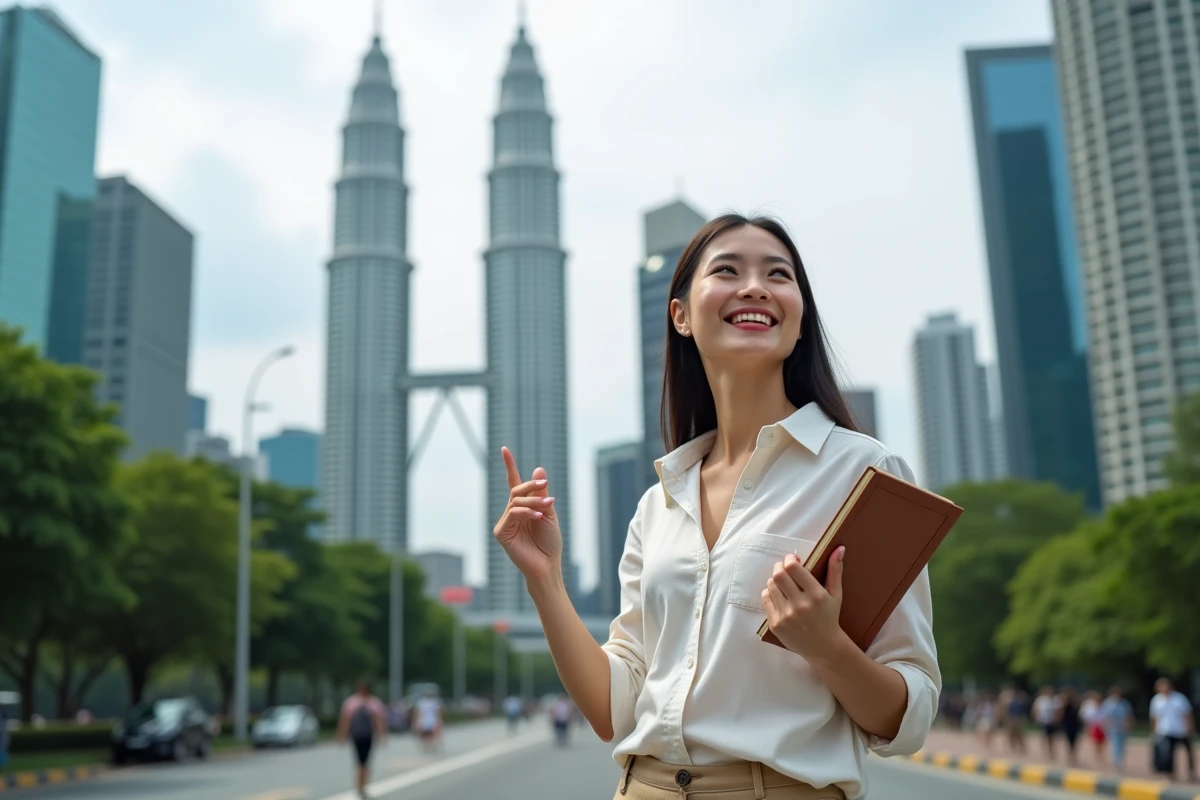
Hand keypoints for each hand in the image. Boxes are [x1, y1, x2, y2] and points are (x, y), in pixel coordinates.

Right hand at [493, 446, 562, 582]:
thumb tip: (538, 469)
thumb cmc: (549, 543)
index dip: (509, 466)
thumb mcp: (548, 513)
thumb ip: (541, 493)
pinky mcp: (501, 532)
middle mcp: (511, 513)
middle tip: (545, 486)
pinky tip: (538, 516)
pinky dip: (527, 512)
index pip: (514, 483)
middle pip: (517, 491)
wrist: (548, 565)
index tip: (504, 449)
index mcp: (522, 508)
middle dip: (531, 486)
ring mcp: (505, 522)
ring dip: (534, 501)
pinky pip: (512, 513)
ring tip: (548, 506)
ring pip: (516, 501)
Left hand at [761, 547, 848, 662]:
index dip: (790, 559)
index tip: (792, 559)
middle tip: (784, 568)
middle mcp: (800, 605)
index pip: (793, 568)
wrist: (824, 647)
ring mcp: (786, 616)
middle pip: (778, 575)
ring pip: (770, 586)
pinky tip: (779, 596)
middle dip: (779, 567)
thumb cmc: (830, 617)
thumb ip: (835, 570)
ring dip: (774, 580)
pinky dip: (770, 594)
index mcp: (816, 595)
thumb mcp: (836, 594)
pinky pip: (766, 600)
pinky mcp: (776, 625)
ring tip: (782, 583)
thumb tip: (839, 548)